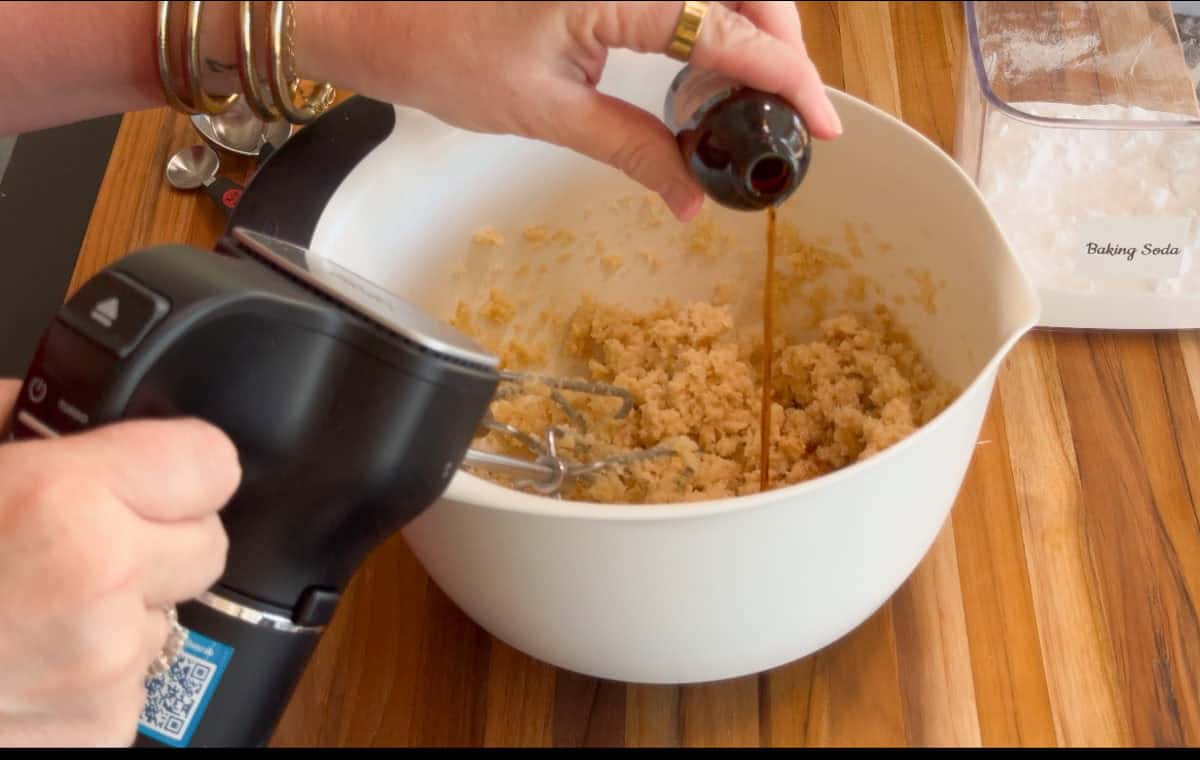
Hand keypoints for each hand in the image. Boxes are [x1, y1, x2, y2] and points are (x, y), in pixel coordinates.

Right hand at [0, 381, 239, 746]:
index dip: (181, 465)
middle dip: (155, 541)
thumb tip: (46, 405)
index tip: (156, 471)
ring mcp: (101, 675)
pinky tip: (22, 669)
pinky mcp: (97, 738)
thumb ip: (6, 423)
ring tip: (28, 616)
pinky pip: (129, 689)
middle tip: (80, 546)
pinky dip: (88, 681)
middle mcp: (97, 587)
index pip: (213, 463)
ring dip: (117, 615)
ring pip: (164, 621)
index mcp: (61, 503)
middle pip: (205, 546)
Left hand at [299, 1, 841, 220]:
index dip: (787, 80)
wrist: (374, 9)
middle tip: (789, 107)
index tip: (822, 122)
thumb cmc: (438, 49)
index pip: (731, 32)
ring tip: (751, 92)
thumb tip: (688, 200)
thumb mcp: (547, 112)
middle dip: (779, 43)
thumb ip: (632, 150)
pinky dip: (707, 14)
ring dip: (747, 26)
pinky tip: (704, 57)